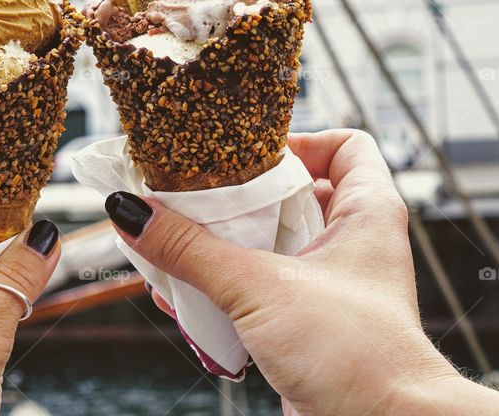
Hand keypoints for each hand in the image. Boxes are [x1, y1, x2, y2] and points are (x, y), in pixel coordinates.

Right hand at [105, 129, 498, 415]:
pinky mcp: (307, 323)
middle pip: (289, 194)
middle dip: (235, 200)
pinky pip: (259, 290)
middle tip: (190, 199)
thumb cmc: (356, 356)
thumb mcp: (261, 288)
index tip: (243, 153)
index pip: (343, 143)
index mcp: (366, 213)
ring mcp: (330, 285)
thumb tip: (132, 213)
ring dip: (220, 250)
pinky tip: (186, 302)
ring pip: (268, 245)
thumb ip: (192, 250)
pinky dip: (224, 290)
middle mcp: (351, 243)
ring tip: (174, 251)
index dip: (296, 141)